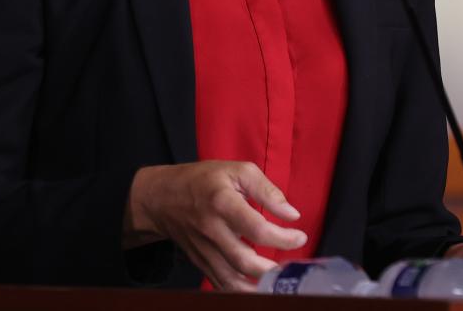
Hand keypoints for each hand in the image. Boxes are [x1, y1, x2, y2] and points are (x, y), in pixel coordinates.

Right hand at [124, 161, 306, 290]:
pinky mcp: (201, 263)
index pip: (257, 228)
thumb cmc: (204, 180)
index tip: (299, 237)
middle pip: (244, 261)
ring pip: (231, 281)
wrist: (162, 198)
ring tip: (278, 283)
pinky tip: (257, 288)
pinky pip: (221, 285)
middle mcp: (212, 230)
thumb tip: (292, 214)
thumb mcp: (237, 170)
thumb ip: (267, 190)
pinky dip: (240, 292)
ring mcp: (204, 250)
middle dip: (272, 270)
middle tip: (290, 265)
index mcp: (222, 202)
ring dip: (258, 288)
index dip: (283, 237)